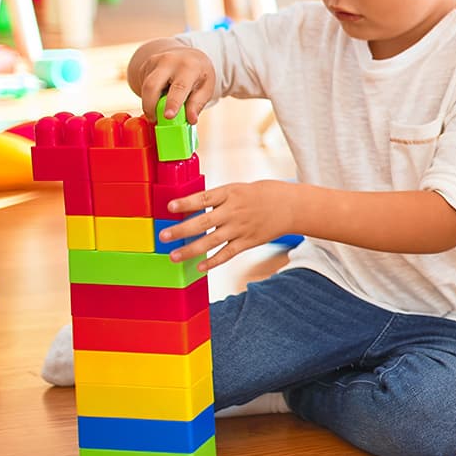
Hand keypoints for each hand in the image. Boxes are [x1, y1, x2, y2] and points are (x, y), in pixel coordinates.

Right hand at [136, 45, 216, 123]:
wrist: (188, 55)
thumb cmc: (199, 74)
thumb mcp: (206, 87)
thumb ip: (197, 104)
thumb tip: (191, 120)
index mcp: (189, 66)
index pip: (179, 86)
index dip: (173, 103)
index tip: (168, 116)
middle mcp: (170, 61)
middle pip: (152, 85)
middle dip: (150, 105)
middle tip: (154, 120)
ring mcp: (155, 62)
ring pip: (145, 87)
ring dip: (148, 104)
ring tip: (156, 114)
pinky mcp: (146, 66)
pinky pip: (143, 85)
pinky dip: (149, 97)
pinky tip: (156, 100)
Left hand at [161, 180, 296, 269]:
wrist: (291, 206)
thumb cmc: (261, 194)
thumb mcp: (238, 189)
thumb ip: (217, 199)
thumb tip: (190, 209)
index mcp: (231, 193)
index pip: (205, 198)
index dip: (186, 203)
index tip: (169, 207)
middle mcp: (234, 211)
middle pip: (204, 222)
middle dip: (181, 230)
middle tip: (163, 236)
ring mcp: (241, 228)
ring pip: (212, 241)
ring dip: (191, 249)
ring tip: (173, 256)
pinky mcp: (248, 242)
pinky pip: (228, 253)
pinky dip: (214, 261)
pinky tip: (200, 267)